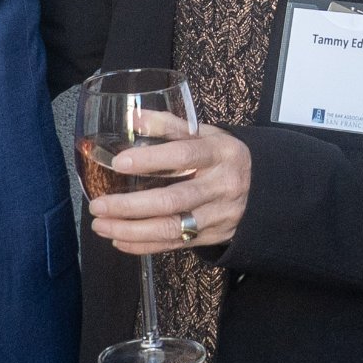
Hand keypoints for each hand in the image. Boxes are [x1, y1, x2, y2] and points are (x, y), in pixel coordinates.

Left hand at [87, 124, 251, 254]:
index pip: (184, 155)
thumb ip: (169, 125)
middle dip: (130, 206)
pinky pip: (174, 245)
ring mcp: (217, 215)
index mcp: (219, 153)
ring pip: (171, 228)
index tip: (118, 162)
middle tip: (99, 205)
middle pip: (172, 200)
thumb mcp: (206, 134)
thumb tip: (132, 117)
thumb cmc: (224, 157)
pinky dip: (144, 245)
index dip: (151, 160)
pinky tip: (119, 240)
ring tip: (101, 225)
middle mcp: (220, 185)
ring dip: (131, 230)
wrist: (264, 190)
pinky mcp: (212, 236)